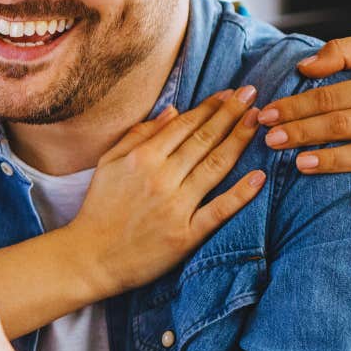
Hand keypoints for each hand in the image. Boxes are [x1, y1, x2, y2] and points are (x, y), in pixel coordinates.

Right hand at [66, 86, 266, 298]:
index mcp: (141, 158)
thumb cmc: (99, 208)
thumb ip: (138, 135)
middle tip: (252, 95)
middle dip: (231, 114)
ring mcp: (175, 206)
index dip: (210, 107)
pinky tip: (259, 177)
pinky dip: (240, 194)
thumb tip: (173, 111)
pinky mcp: (185, 235)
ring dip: (239, 141)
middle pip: (204, 140)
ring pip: (215, 167)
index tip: (230, 93)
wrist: (90, 257)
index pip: (184, 125)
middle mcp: (160, 177)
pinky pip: (218, 210)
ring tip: (258, 121)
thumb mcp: (109, 163)